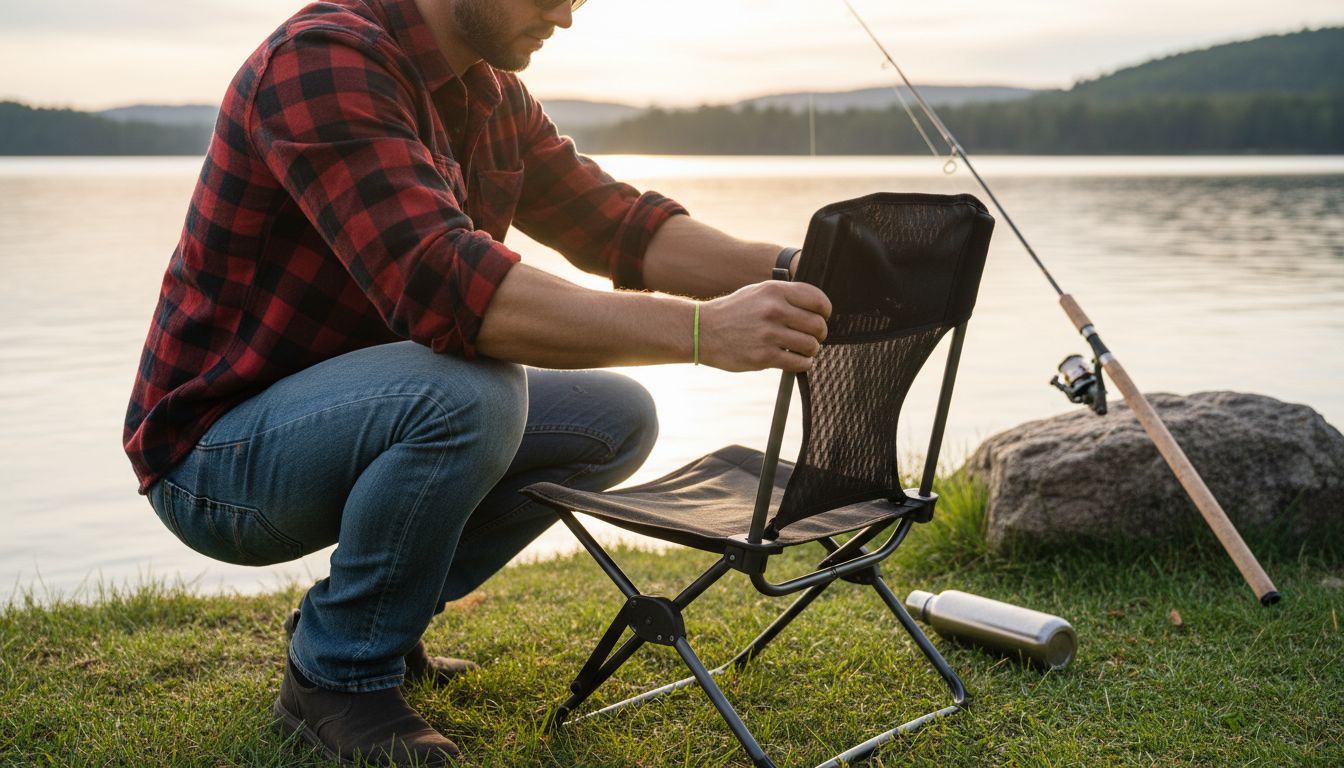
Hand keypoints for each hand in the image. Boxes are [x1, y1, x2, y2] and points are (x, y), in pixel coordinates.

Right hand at [698, 281, 831, 372]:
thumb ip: (784, 296)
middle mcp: (774, 310)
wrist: (703, 331)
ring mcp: (769, 334)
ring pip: (811, 345)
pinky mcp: (764, 357)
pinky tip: (796, 360)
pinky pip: (799, 363)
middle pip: (818, 325)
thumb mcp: (757, 292)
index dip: (825, 311)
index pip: (817, 299)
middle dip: (819, 333)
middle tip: (812, 337)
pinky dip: (803, 363)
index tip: (822, 317)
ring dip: (810, 350)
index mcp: (774, 291)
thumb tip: (816, 307)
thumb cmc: (734, 312)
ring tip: (802, 350)